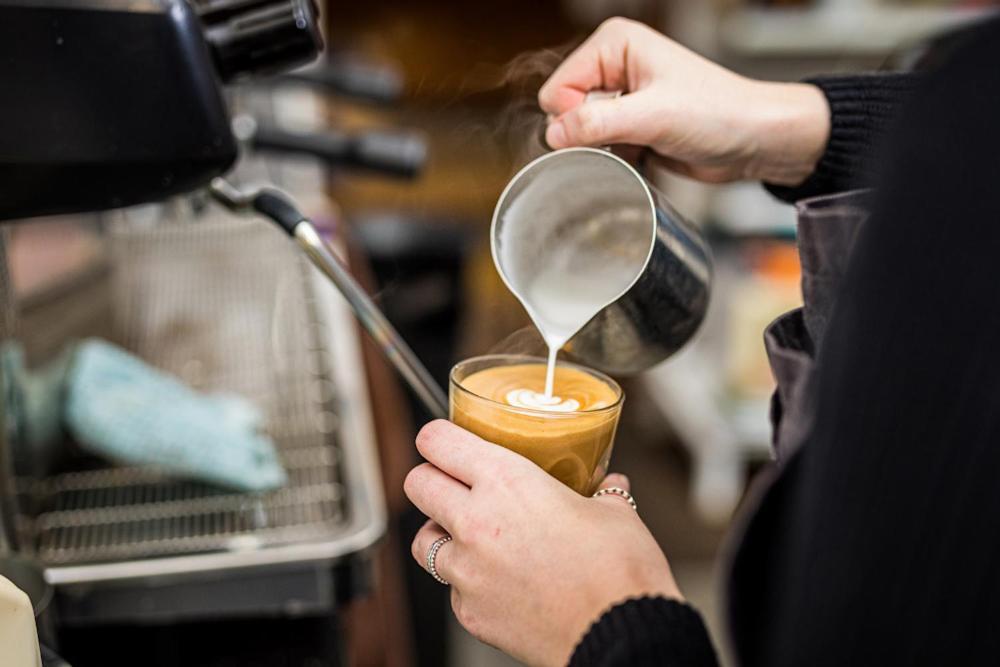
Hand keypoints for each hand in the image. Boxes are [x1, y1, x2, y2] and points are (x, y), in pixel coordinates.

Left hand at [404, 420, 681, 666]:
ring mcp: (467, 571)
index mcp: (508, 482)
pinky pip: (452, 588)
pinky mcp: (470, 612)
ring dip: (441, 532)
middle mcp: (476, 522)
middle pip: (417, 484)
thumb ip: (602, 493)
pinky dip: (468, 582)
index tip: (443, 439)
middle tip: (453, 482)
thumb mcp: (615, 514)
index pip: (439, 442)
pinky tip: (500, 581)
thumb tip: (610, 487)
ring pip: (423, 539)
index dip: (437, 437)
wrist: (621, 637)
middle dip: (430, 478)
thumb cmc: (620, 572)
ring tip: (471, 535)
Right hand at [539, 17, 829, 185]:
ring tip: (640, 146)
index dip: (575, 117)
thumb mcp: (653, 116)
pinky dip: (614, 157)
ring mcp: (621, 96)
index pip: (558, 89)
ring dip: (603, 148)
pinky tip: (642, 155)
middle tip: (628, 139)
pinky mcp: (630, 124)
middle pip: (565, 111)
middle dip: (589, 134)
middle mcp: (613, 65)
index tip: (609, 131)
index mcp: (614, 44)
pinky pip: (599, 147)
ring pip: (580, 133)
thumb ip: (597, 122)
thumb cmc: (719, 113)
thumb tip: (552, 134)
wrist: (754, 139)